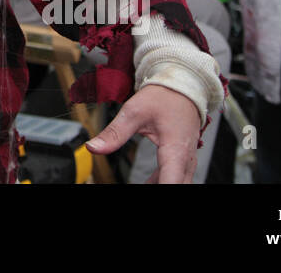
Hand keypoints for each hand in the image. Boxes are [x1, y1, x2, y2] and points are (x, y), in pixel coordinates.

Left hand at [85, 83, 201, 182]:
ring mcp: (187, 161)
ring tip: (137, 183)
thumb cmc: (163, 97)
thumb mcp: (134, 112)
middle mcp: (186, 160)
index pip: (171, 183)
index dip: (159, 189)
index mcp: (175, 151)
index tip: (142, 192)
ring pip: (178, 184)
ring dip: (159, 186)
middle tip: (136, 189)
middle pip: (177, 186)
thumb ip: (114, 133)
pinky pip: (175, 178)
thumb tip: (93, 147)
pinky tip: (148, 183)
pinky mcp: (183, 159)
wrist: (181, 87)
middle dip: (158, 188)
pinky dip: (162, 182)